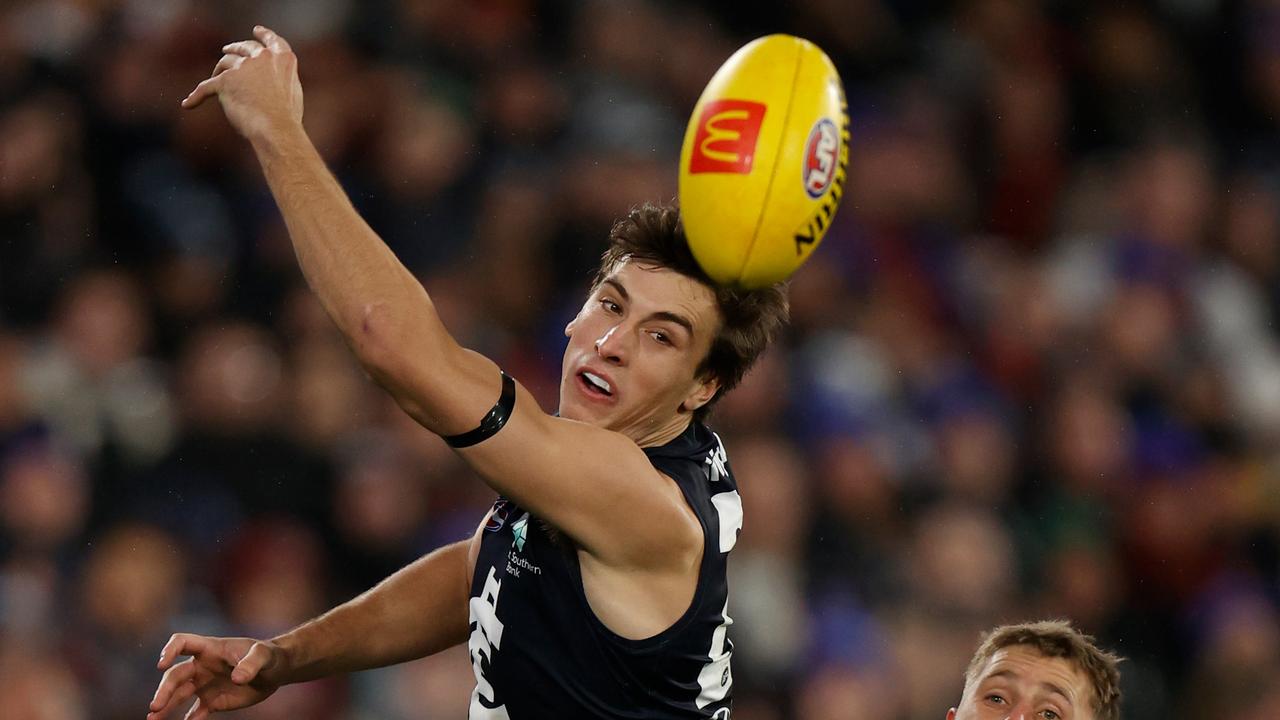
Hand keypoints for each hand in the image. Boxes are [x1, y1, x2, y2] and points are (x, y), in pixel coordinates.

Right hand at [147, 633, 285, 719]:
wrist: (275, 671)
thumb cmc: (268, 656)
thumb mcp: (263, 655)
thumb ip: (251, 663)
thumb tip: (238, 679)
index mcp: (210, 649)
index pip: (183, 642)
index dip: (170, 650)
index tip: (162, 665)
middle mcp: (202, 666)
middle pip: (176, 675)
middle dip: (164, 689)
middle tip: (155, 706)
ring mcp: (205, 684)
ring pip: (179, 695)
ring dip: (166, 706)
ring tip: (152, 719)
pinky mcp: (213, 701)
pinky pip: (195, 712)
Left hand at [182, 26, 303, 142]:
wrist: (276, 128)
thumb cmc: (286, 117)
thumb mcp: (293, 90)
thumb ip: (280, 78)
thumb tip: (270, 81)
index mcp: (282, 58)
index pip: (272, 41)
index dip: (264, 34)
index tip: (257, 30)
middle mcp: (262, 57)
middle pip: (244, 47)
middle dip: (235, 48)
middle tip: (227, 51)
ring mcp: (242, 67)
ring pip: (225, 63)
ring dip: (219, 70)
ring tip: (215, 77)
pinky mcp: (224, 81)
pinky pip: (205, 89)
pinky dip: (196, 97)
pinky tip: (188, 104)